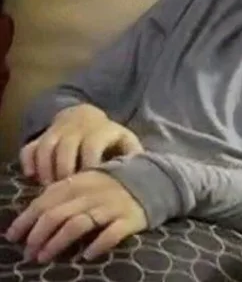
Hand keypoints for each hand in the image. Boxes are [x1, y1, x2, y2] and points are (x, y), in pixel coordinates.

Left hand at [5, 170, 146, 261]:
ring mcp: (113, 205)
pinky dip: (97, 246)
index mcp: (83, 179)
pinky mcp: (130, 218)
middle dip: (39, 235)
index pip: (48, 198)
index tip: (14, 235)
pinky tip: (87, 256)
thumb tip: (36, 212)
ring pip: (78, 224)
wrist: (155, 181)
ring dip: (57, 243)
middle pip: (59, 213)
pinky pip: (111, 234)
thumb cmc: (115, 185)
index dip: (28, 218)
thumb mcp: (90, 180)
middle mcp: (96, 191)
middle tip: (29, 252)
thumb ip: (66, 191)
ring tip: (45, 257)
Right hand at [20, 104, 142, 184]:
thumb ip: (133, 156)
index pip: (92, 145)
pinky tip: (32, 178)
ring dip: (46, 170)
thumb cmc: (109, 138)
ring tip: (50, 191)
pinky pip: (29, 147)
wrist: (86, 116)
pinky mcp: (42, 135)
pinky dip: (28, 163)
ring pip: (45, 148)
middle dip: (64, 172)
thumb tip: (143, 173)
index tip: (89, 185)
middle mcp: (77, 128)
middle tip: (65, 194)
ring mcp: (57, 130)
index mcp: (101, 130)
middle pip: (65, 148)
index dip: (89, 165)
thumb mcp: (125, 142)